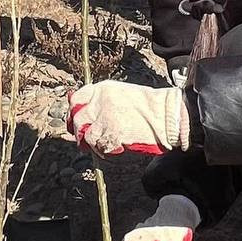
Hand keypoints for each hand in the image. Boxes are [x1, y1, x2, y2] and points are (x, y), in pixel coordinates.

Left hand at [67, 80, 190, 156]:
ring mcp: (105, 119)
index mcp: (103, 89)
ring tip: (104, 144)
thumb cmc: (150, 105)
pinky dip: (104, 151)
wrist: (167, 115)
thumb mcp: (122, 93)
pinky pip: (99, 147)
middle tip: (86, 138)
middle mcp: (100, 102)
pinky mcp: (111, 135)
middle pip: (78, 119)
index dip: (74, 111)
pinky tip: (114, 149)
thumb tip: (87, 110)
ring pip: (86, 135)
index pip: (76, 98)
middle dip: (80, 130)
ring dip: (92, 143)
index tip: (75, 119)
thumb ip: (103, 100)